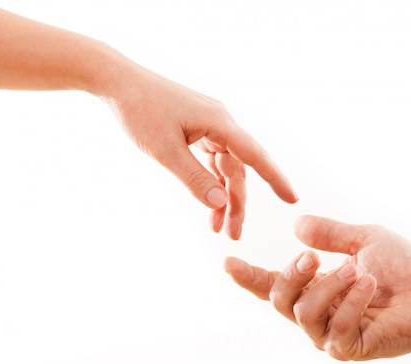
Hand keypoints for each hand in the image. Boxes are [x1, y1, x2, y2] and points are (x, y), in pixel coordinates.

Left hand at [102, 65, 297, 238]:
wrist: (118, 82)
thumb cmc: (139, 111)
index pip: (255, 155)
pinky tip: (208, 204)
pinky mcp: (198, 129)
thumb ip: (194, 179)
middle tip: (233, 234)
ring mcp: (209, 126)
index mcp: (219, 122)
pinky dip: (210, 182)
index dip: (276, 179)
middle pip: (238, 169)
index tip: (292, 199)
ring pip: (226, 168)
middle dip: (237, 203)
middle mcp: (220, 123)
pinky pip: (212, 161)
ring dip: (223, 196)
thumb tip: (221, 202)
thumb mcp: (165, 151)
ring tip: (218, 227)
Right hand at [225, 215, 410, 359]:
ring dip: (330, 286)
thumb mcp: (363, 239)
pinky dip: (351, 302)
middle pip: (281, 299)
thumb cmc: (402, 267)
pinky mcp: (349, 349)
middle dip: (292, 274)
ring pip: (305, 312)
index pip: (273, 285)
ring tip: (360, 271)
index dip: (249, 276)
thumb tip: (297, 225)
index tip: (228, 261)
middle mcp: (317, 313)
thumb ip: (330, 234)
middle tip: (312, 256)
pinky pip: (335, 329)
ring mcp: (330, 334)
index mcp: (315, 288)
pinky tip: (369, 285)